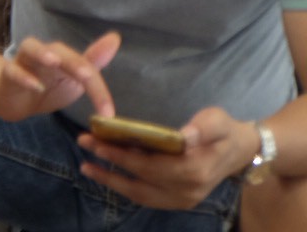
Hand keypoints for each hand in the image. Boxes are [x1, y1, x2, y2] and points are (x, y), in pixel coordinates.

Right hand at [0, 33, 120, 124]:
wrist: (13, 99)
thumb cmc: (46, 86)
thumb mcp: (73, 81)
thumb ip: (92, 63)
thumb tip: (114, 38)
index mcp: (63, 57)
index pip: (84, 66)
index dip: (98, 88)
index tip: (108, 112)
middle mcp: (44, 54)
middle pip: (59, 50)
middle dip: (75, 62)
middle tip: (88, 77)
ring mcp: (24, 62)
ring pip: (30, 47)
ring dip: (42, 52)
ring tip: (53, 61)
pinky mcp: (7, 74)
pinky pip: (12, 70)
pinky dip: (23, 76)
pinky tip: (35, 86)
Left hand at [79, 108, 256, 210]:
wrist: (239, 151)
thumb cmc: (224, 131)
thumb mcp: (217, 120)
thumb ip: (202, 127)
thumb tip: (185, 135)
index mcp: (195, 171)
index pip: (148, 165)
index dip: (119, 155)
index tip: (95, 140)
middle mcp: (187, 191)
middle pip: (140, 180)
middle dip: (108, 163)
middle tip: (84, 143)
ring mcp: (183, 200)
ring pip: (140, 195)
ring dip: (112, 181)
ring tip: (87, 167)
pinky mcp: (179, 202)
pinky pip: (147, 198)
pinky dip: (125, 188)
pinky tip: (107, 175)